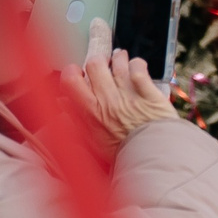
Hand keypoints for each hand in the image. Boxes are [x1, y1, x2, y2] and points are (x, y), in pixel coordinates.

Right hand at [66, 18, 174, 155]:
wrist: (154, 161)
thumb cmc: (123, 156)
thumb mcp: (91, 144)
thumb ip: (76, 123)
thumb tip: (63, 107)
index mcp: (89, 111)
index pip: (70, 80)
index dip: (71, 72)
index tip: (75, 71)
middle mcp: (107, 99)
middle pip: (94, 64)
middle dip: (96, 57)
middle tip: (101, 55)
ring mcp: (129, 94)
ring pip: (118, 63)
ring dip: (118, 58)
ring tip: (120, 58)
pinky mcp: (151, 94)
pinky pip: (140, 69)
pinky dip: (137, 64)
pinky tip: (138, 65)